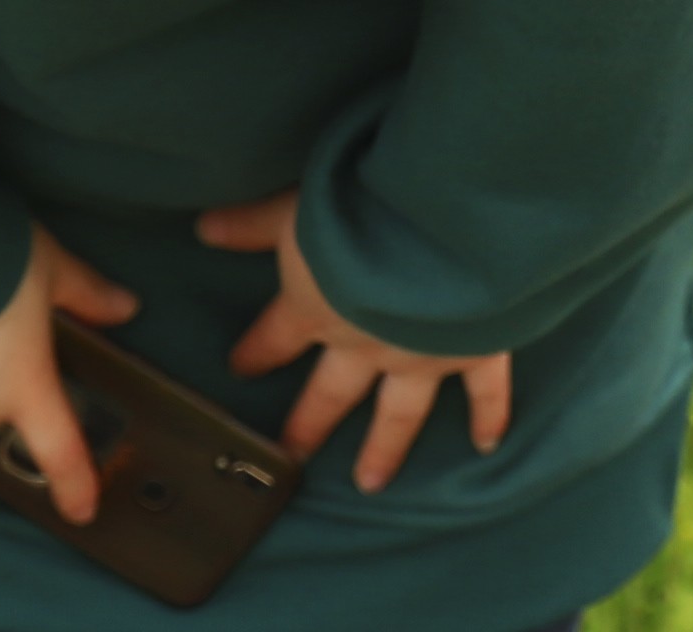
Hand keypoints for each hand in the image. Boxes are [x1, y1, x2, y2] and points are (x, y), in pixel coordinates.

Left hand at [196, 189, 515, 491]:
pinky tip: (487, 442)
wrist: (440, 238)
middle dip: (309, 423)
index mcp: (318, 310)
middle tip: (291, 455)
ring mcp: (420, 356)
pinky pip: (483, 392)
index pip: (277, 336)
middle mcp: (365, 345)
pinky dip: (488, 416)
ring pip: (399, 413)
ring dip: (384, 448)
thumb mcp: (297, 211)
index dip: (257, 351)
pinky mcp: (474, 351)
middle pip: (330, 393)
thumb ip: (253, 224)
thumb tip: (205, 228)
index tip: (241, 367)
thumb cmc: (362, 217)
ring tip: (371, 481)